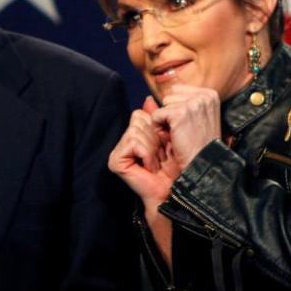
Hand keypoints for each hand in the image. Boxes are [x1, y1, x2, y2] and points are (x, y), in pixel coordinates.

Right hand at [109, 96, 180, 211]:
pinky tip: (150, 167)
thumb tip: (149, 99)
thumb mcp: (168, 136)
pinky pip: (134, 142)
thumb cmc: (175, 166)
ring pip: (136, 129)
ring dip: (153, 147)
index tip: (165, 146)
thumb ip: (158, 118)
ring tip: (156, 162)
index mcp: (134, 134)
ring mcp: (117, 151)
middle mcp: (123, 142)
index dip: (157, 127)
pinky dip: (147, 153)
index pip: (141, 114)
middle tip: (161, 156)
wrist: (174, 190)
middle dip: (156, 137)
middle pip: (138, 119)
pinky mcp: (115, 160)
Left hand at [151, 83, 220, 169]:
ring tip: (179, 134)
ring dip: (165, 121)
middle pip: (169, 96)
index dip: (176, 109)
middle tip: (183, 131)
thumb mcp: (197, 117)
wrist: (203, 164)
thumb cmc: (199, 145)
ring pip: (162, 104)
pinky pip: (156, 115)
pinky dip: (159, 129)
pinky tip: (172, 138)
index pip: (177, 90)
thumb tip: (151, 95)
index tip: (188, 124)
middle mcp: (203, 96)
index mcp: (209, 95)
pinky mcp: (179, 113)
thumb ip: (182, 102)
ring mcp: (192, 103)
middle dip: (170, 114)